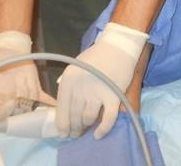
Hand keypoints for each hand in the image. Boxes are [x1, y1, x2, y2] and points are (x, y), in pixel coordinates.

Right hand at [0, 31, 43, 119]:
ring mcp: (24, 97)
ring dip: (37, 110)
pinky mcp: (36, 90)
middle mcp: (10, 103)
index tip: (9, 105)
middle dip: (22, 114)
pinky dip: (50, 104)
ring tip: (42, 112)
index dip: (4, 114)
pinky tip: (55, 107)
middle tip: (27, 109)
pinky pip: (43, 99)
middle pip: (16, 115)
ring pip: (31, 108)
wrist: (9, 50)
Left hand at [56, 22, 147, 138]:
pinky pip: (108, 119)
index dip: (62, 127)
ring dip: (86, 127)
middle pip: (74, 117)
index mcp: (69, 80)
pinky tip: (99, 135)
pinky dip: (103, 129)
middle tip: (76, 133)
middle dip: (74, 129)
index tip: (64, 134)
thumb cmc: (96, 58)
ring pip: (88, 119)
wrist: (118, 46)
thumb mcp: (75, 68)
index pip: (61, 111)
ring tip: (87, 129)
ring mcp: (97, 92)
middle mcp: (80, 87)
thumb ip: (69, 88)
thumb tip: (64, 112)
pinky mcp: (113, 96)